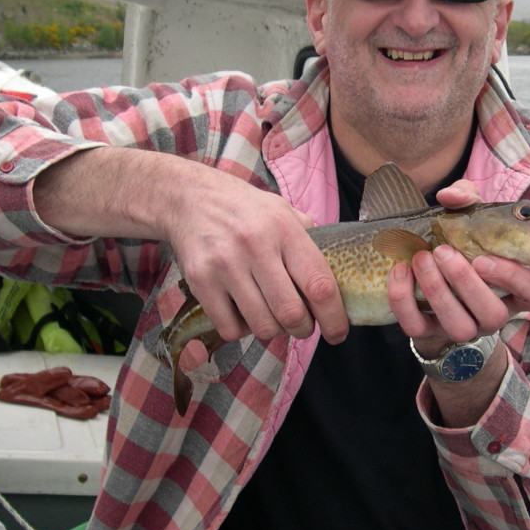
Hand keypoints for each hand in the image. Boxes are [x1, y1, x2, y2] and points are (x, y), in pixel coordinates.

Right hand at [159, 162, 347, 345]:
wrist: (189, 196)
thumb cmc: (244, 208)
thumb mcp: (283, 211)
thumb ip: (310, 240)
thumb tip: (340, 274)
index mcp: (284, 229)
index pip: (319, 285)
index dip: (334, 317)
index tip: (338, 332)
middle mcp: (256, 246)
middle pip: (291, 314)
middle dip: (303, 329)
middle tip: (302, 325)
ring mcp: (225, 265)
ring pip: (262, 326)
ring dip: (273, 330)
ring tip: (271, 316)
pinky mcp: (200, 281)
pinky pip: (230, 328)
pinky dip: (242, 330)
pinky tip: (243, 312)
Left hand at [387, 180, 529, 357]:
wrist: (436, 275)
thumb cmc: (468, 246)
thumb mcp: (475, 219)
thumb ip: (468, 200)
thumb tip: (449, 196)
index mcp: (519, 289)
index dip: (516, 279)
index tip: (484, 258)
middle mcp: (496, 314)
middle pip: (493, 314)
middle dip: (466, 282)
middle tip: (443, 251)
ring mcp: (465, 328)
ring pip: (459, 326)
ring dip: (437, 292)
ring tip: (422, 258)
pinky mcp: (430, 334)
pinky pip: (418, 327)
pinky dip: (404, 300)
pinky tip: (400, 271)